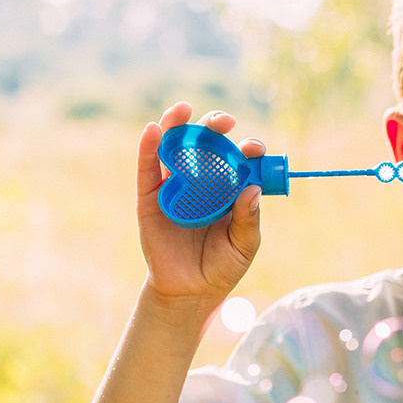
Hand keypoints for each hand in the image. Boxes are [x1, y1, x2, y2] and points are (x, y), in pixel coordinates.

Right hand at [135, 101, 264, 305]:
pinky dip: (149, 146)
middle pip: (206, 144)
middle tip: (224, 123)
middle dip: (214, 127)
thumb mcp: (244, 246)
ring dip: (178, 124)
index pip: (238, 159)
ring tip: (183, 110)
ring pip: (174, 147)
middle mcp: (201, 181)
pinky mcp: (150, 196)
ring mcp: (175, 186)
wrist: (190, 292)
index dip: (247, 149)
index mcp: (228, 188)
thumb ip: (249, 219)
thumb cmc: (221, 267)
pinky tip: (154, 130)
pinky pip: (148, 168)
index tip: (254, 149)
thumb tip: (252, 189)